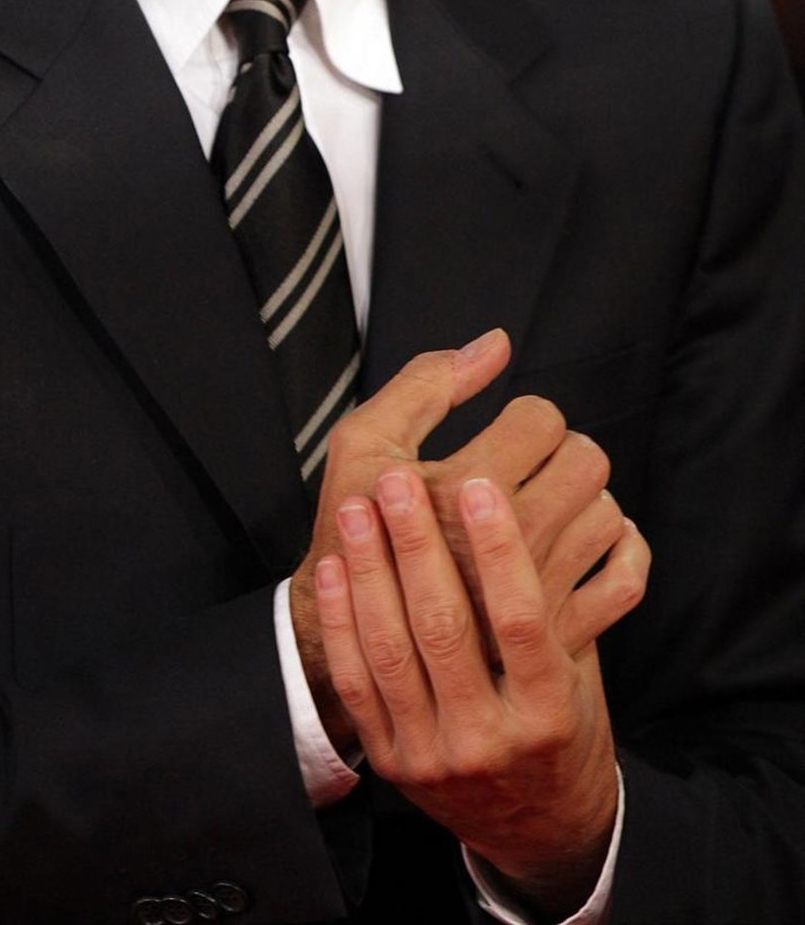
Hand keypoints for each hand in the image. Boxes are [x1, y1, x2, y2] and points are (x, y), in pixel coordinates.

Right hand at [289, 329, 639, 740]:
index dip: (527, 414)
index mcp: (459, 490)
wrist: (357, 639)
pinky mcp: (555, 633)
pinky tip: (594, 540)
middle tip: (536, 461)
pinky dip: (622, 551)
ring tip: (553, 501)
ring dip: (586, 497)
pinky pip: (626, 578)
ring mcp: (536, 594)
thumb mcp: (364, 442)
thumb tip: (498, 343)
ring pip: (607, 514)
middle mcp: (505, 544)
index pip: (541, 420)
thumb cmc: (358, 528)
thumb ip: (427, 382)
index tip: (508, 431)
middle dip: (563, 449)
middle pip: (586, 460)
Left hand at [315, 468, 648, 917]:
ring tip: (358, 510)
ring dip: (369, 571)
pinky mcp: (390, 762)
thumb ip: (553, 611)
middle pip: (443, 628)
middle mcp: (488, 739)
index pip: (521, 619)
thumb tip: (535, 509)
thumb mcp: (577, 679)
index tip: (479, 486)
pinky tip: (335, 566)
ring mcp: (432, 755)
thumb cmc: (562, 732)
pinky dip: (341, 620)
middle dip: (415, 545)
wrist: (538, 833)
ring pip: (391, 650)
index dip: (499, 549)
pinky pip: (357, 682)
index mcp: (547, 713)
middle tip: (398, 481)